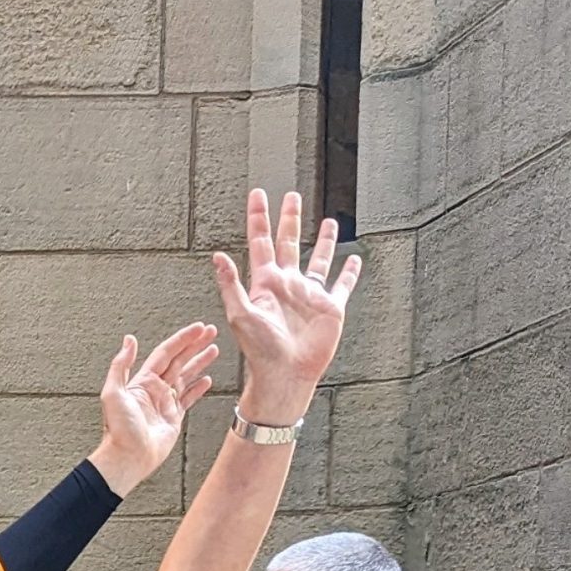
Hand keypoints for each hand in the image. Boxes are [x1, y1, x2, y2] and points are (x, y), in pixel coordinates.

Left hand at [91, 322, 218, 496]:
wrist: (127, 458)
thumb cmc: (118, 431)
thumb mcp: (113, 393)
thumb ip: (121, 365)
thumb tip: (129, 340)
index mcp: (142, 382)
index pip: (166, 353)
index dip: (183, 339)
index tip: (197, 328)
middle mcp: (155, 390)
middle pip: (180, 360)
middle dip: (195, 345)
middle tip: (211, 331)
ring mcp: (165, 403)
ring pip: (186, 376)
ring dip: (200, 362)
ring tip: (213, 349)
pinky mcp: (173, 418)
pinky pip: (188, 399)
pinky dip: (198, 388)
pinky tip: (207, 379)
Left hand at [214, 189, 360, 427]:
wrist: (284, 375)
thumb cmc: (260, 351)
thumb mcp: (240, 315)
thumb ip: (230, 285)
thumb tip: (217, 256)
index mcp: (266, 284)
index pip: (260, 242)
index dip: (258, 218)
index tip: (258, 195)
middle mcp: (288, 285)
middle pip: (289, 243)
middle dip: (289, 219)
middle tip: (291, 196)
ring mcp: (310, 295)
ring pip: (319, 259)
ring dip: (324, 241)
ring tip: (327, 221)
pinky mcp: (330, 308)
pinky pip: (341, 285)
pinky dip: (349, 273)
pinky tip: (353, 260)